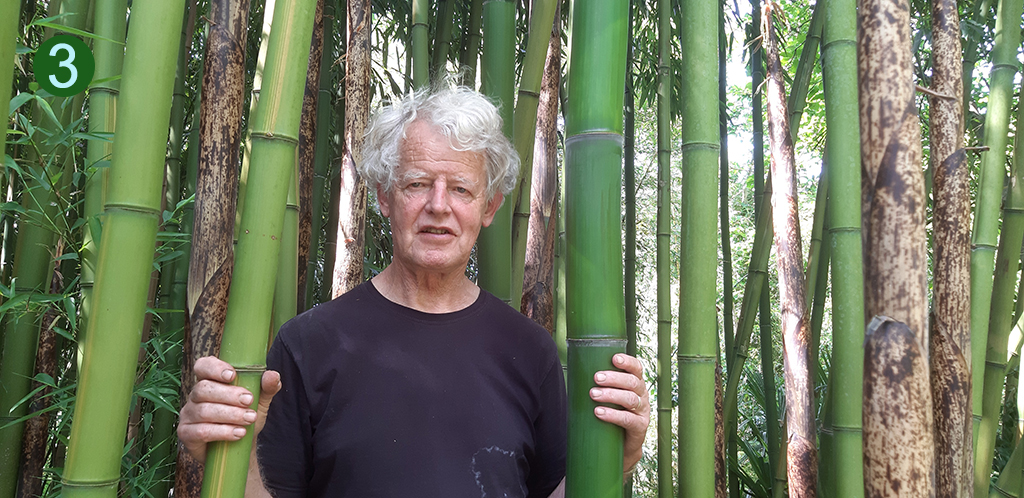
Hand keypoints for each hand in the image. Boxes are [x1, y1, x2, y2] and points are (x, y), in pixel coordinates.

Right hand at [177, 356, 281, 462]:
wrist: (240, 449)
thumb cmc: (245, 418)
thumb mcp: (260, 402)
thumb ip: (266, 388)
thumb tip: (272, 375)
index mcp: (210, 381)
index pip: (203, 366)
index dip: (214, 368)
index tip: (232, 375)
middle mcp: (195, 396)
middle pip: (204, 388)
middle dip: (229, 394)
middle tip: (249, 400)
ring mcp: (188, 415)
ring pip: (204, 410)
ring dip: (230, 414)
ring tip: (249, 419)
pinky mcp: (187, 434)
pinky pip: (201, 431)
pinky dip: (222, 432)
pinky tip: (238, 433)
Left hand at [589, 353, 649, 472]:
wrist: (621, 447)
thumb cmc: (612, 415)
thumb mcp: (609, 397)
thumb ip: (600, 385)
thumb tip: (576, 371)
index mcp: (636, 384)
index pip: (637, 368)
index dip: (627, 362)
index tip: (614, 358)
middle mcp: (642, 395)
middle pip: (632, 382)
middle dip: (614, 378)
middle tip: (596, 378)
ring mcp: (643, 412)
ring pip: (630, 398)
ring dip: (611, 394)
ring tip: (593, 394)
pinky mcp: (640, 427)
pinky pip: (628, 419)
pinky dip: (613, 415)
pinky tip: (599, 412)